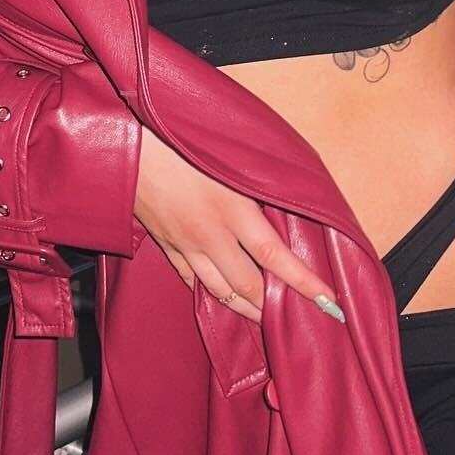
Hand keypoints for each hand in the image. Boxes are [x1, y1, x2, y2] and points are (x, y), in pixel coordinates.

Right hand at [132, 124, 344, 324]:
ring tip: (262, 316)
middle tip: (293, 315)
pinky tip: (221, 295)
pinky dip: (210, 292)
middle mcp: (211, 236)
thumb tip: (287, 195)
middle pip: (249, 286)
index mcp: (233, 210)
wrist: (126, 146)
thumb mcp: (230, 156)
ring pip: (220, 291)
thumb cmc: (182, 139)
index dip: (304, 283)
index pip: (277, 257)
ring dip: (244, 307)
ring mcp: (185, 245)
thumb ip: (258, 181)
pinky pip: (191, 280)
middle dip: (272, 306)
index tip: (327, 302)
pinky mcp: (166, 246)